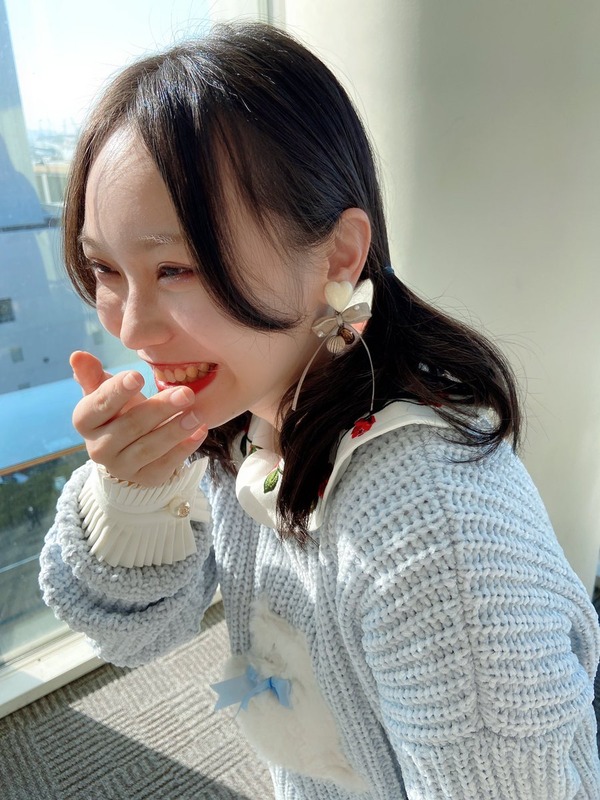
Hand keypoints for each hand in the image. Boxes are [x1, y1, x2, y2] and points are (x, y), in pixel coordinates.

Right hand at [70, 350, 207, 486]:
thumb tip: (78, 355)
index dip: (117, 391)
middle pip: (130, 427)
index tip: (139, 376)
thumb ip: (94, 375)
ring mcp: (122, 467)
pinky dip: (185, 448)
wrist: (132, 447)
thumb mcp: (107, 392)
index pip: (97, 407)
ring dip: (175, 430)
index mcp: (85, 422)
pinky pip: (166, 465)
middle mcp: (98, 449)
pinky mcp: (145, 479)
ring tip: (197, 414)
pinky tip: (200, 431)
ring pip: (149, 448)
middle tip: (186, 393)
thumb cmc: (120, 410)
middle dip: (160, 409)